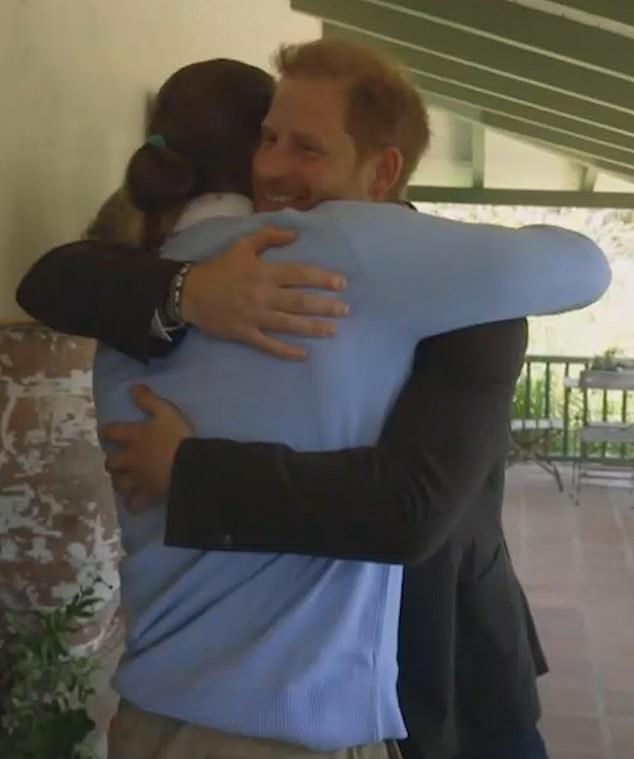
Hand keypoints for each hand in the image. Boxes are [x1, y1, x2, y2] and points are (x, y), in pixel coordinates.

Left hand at [102, 385, 192, 511]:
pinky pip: (134, 504)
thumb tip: (132, 387)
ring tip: (124, 480)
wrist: (189, 465)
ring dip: (120, 481)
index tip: (108, 432)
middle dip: (113, 460)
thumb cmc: (178, 436)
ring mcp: (137, 478)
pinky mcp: (147, 494)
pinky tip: (134, 504)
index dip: (107, 431)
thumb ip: (148, 400)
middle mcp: (129, 458)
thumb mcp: (166, 411)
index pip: (111, 432)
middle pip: (111, 462)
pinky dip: (132, 504)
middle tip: (118, 459)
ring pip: (119, 483)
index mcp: (133, 436)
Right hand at [180, 226, 348, 359]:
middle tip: (345, 310)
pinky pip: (269, 345)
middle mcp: (263, 295)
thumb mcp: (242, 245)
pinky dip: (286, 351)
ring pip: (289, 324)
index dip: (322, 279)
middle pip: (300, 301)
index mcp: (264, 272)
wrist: (188, 293)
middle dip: (325, 306)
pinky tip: (303, 355)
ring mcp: (255, 316)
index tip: (342, 284)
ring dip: (313, 328)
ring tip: (332, 331)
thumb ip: (269, 236)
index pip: (300, 274)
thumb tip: (296, 234)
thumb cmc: (218, 268)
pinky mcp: (246, 334)